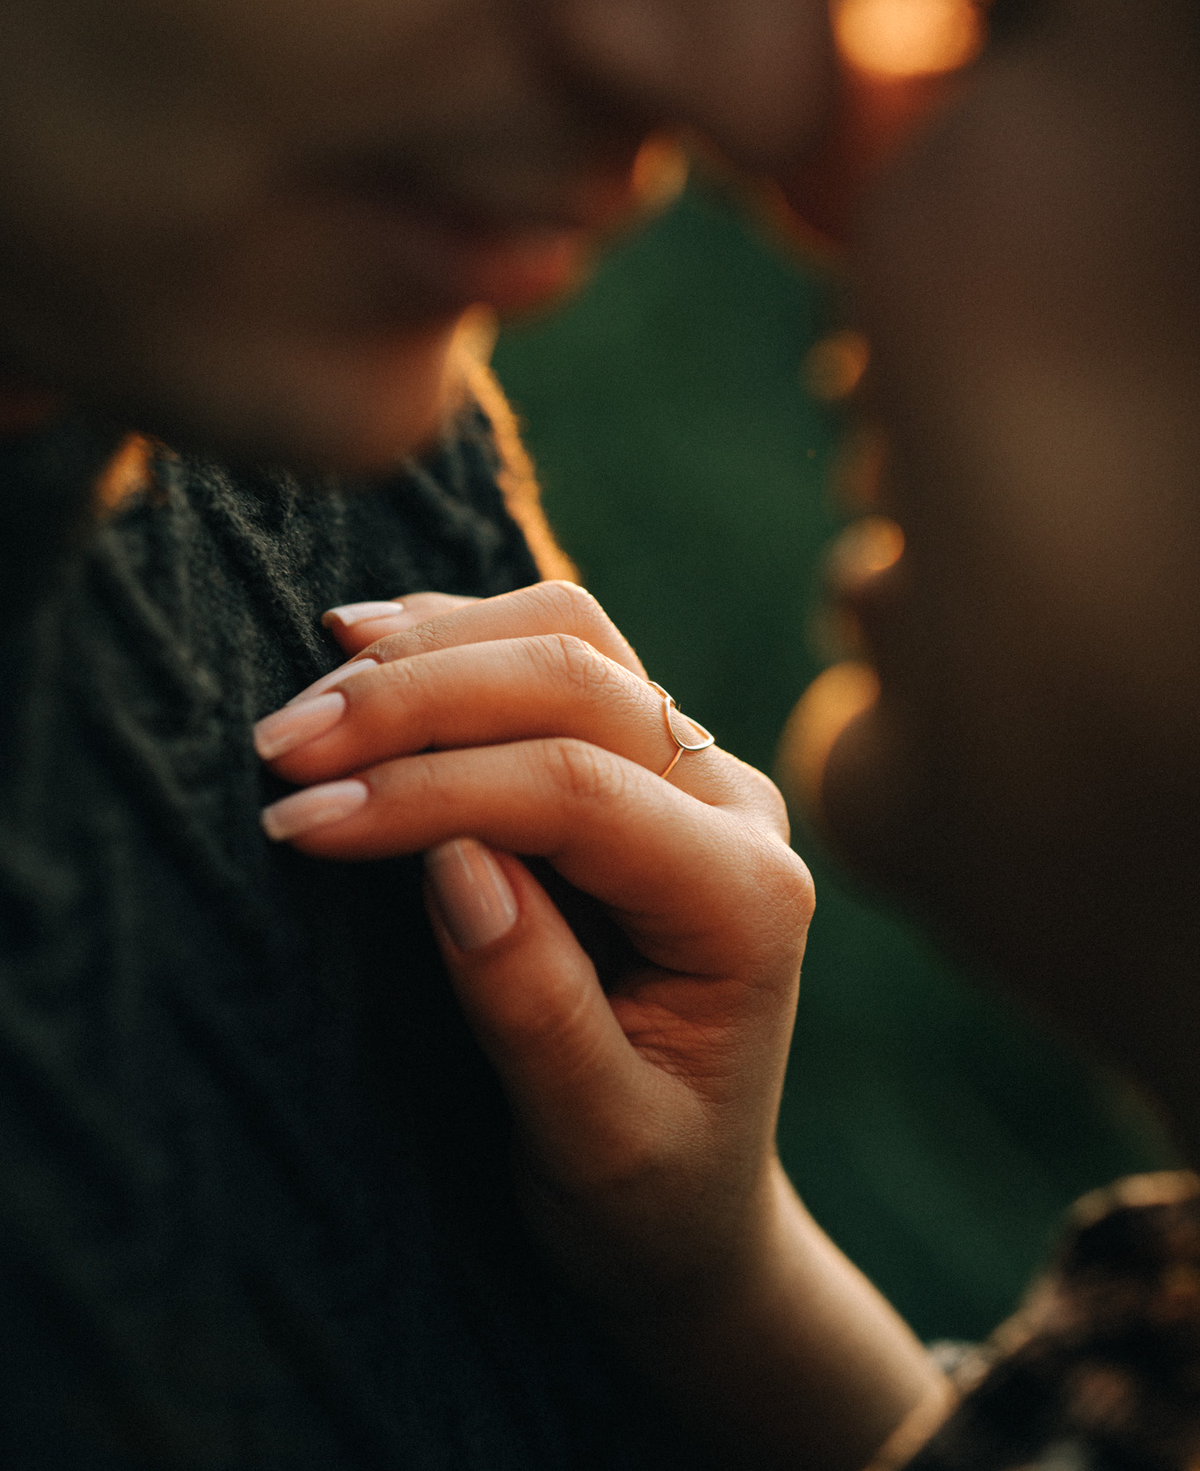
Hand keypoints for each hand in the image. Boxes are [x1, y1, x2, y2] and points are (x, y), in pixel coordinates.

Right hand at [251, 582, 941, 1470]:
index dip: (430, 791)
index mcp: (746, 898)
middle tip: (281, 748)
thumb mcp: (593, 1140)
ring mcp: (694, 768)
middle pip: (576, 679)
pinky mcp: (640, 756)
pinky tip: (369, 643)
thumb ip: (534, 1004)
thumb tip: (452, 856)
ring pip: (568, 635)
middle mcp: (736, 806)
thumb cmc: (646, 1190)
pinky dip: (457, 636)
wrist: (693, 1207)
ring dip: (432, 649)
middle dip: (416, 698)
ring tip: (313, 695)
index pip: (579, 790)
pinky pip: (556, 650)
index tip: (302, 821)